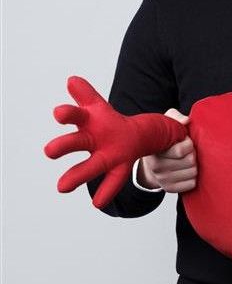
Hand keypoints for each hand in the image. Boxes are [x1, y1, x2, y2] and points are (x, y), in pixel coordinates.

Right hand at [44, 75, 187, 207]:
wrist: (130, 136)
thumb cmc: (107, 122)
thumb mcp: (98, 106)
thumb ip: (86, 94)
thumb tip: (72, 80)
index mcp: (88, 122)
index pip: (76, 116)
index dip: (68, 115)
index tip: (58, 113)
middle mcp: (91, 141)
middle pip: (77, 143)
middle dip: (64, 146)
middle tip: (50, 151)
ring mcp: (104, 156)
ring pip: (91, 166)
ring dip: (76, 176)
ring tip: (61, 188)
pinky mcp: (119, 167)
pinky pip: (113, 180)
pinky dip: (105, 192)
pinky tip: (97, 203)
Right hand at [137, 108, 197, 192]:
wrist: (151, 162)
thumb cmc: (162, 141)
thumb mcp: (165, 124)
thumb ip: (175, 117)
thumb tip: (186, 121)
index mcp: (156, 150)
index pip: (181, 151)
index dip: (188, 143)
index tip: (184, 140)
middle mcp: (157, 167)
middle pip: (190, 161)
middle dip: (192, 154)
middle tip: (186, 151)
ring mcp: (162, 179)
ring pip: (193, 172)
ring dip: (193, 165)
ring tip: (185, 160)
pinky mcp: (169, 188)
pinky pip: (191, 184)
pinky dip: (192, 177)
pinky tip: (184, 170)